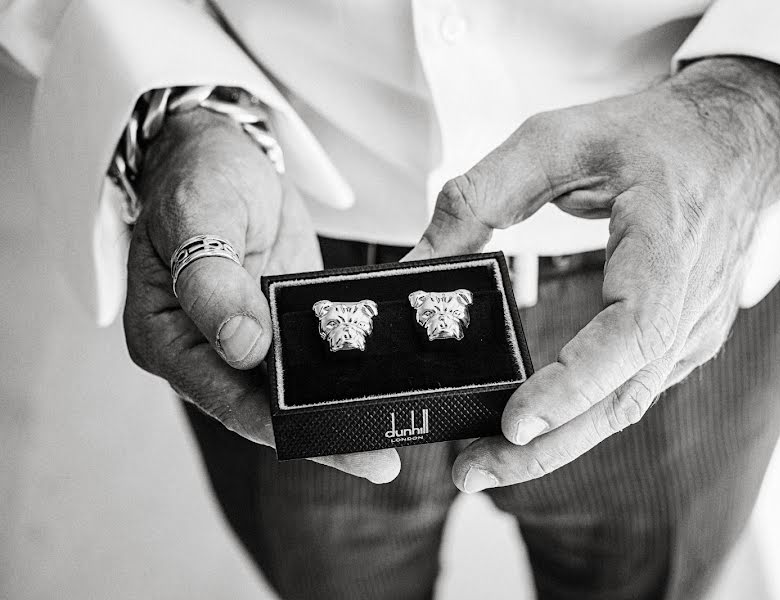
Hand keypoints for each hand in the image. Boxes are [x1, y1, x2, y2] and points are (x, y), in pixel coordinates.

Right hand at [123, 109, 399, 482]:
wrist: (218, 148)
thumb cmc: (197, 174)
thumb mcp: (199, 216)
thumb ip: (213, 282)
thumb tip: (244, 348)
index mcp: (165, 338)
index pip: (226, 399)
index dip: (281, 427)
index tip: (337, 441)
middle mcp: (201, 352)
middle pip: (262, 410)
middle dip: (320, 433)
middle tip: (380, 455)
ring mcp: (240, 341)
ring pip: (289, 393)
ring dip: (335, 412)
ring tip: (390, 433)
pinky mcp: (274, 325)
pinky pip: (307, 361)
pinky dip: (338, 377)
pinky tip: (379, 389)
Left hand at [404, 58, 779, 491]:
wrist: (735, 141)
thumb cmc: (658, 136)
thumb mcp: (559, 137)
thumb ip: (482, 193)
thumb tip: (419, 259)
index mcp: (669, 248)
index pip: (629, 333)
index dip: (574, 385)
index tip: (516, 423)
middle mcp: (690, 305)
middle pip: (621, 398)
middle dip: (545, 446)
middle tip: (470, 471)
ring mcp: (692, 331)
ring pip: (623, 407)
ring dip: (556, 443)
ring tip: (483, 463)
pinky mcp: (679, 341)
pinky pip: (628, 393)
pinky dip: (578, 419)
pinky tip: (531, 430)